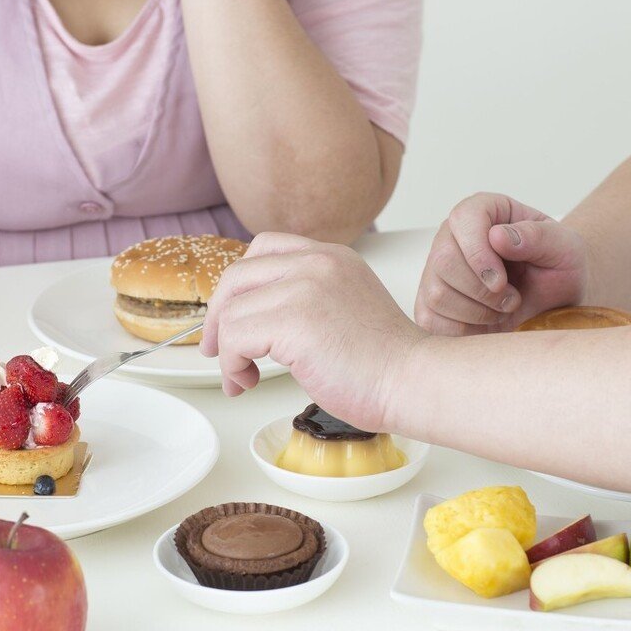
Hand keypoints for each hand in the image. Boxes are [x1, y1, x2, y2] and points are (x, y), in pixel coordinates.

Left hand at [201, 232, 423, 432]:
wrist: (415, 382)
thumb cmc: (385, 364)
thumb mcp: (346, 308)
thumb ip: (309, 299)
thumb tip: (256, 320)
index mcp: (331, 256)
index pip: (263, 249)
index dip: (237, 287)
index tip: (230, 318)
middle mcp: (317, 262)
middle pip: (237, 276)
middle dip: (217, 318)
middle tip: (216, 351)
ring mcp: (305, 287)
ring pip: (231, 313)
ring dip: (227, 353)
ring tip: (243, 379)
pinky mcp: (294, 320)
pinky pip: (235, 337)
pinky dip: (231, 365)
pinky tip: (247, 382)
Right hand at [415, 193, 588, 334]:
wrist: (552, 306)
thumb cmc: (558, 271)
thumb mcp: (566, 249)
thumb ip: (538, 237)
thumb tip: (497, 237)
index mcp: (484, 212)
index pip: (463, 219)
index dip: (478, 252)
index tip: (501, 281)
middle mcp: (452, 237)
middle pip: (444, 261)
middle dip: (481, 291)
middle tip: (511, 300)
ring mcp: (436, 271)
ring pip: (437, 293)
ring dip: (476, 312)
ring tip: (502, 309)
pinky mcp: (429, 304)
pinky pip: (431, 320)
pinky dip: (463, 330)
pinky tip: (485, 323)